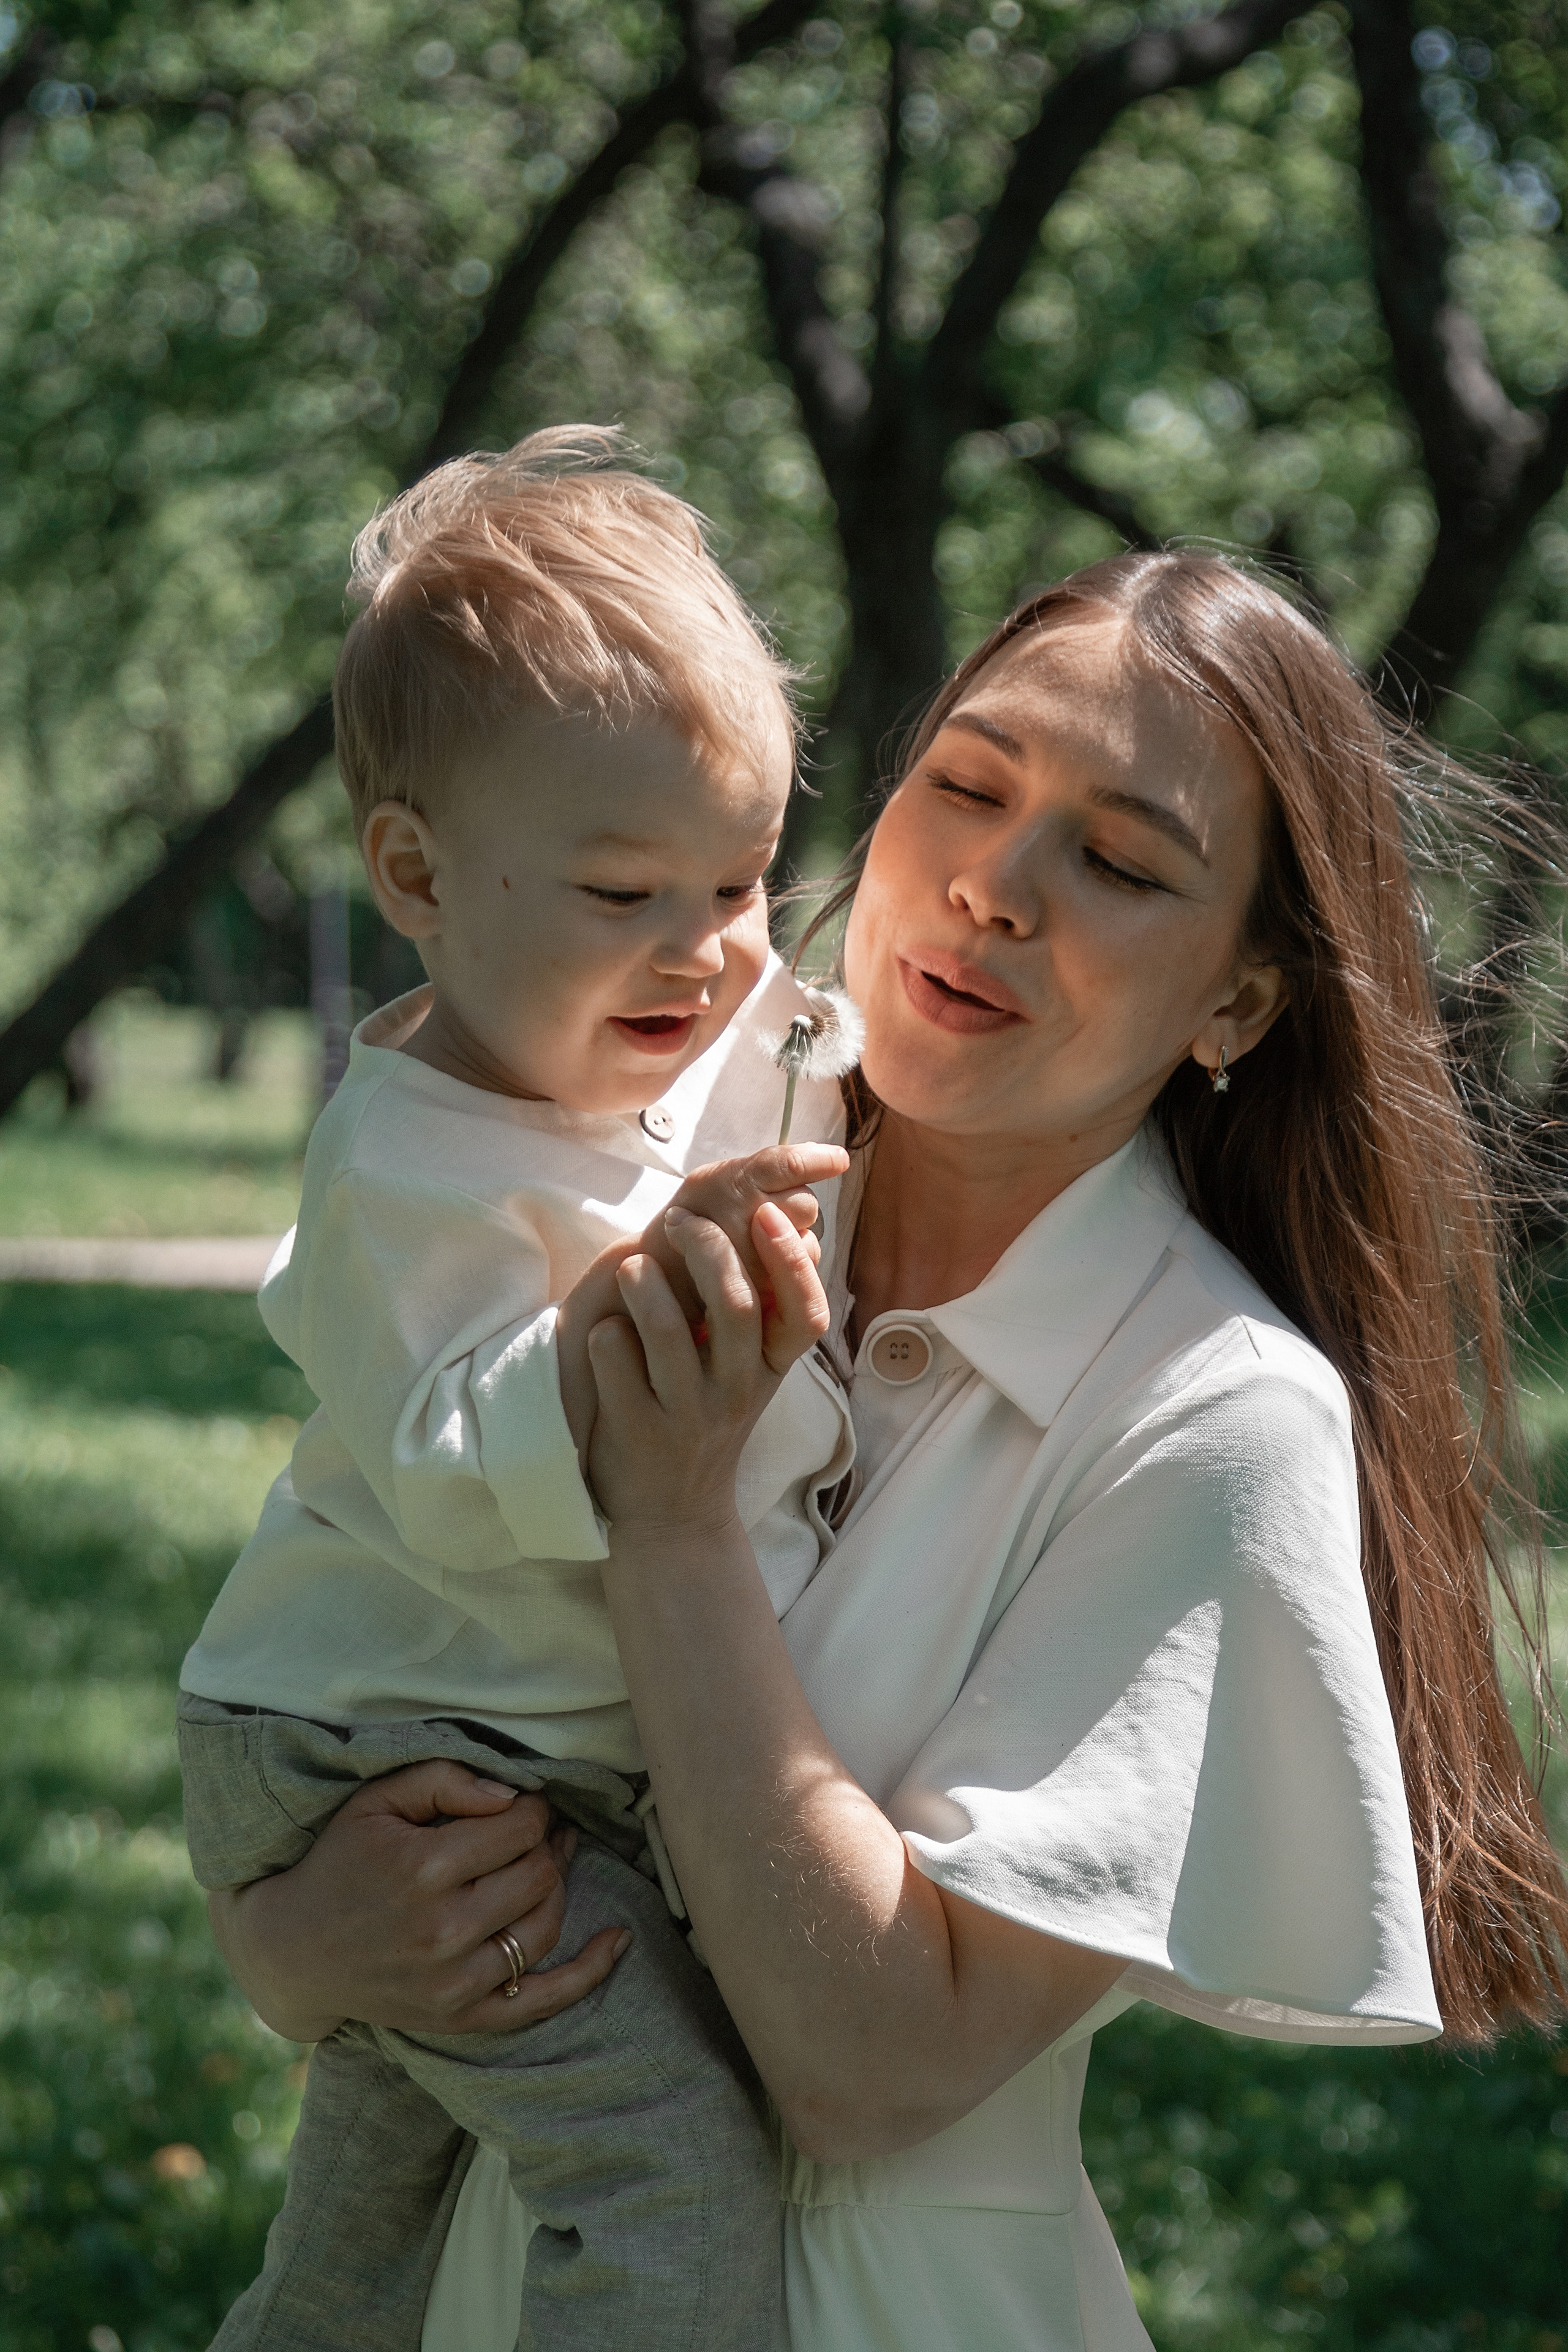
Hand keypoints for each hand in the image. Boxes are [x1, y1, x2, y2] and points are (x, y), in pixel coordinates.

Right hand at [206, 1761, 630, 2040]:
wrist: (296, 1951)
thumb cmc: (341, 1862)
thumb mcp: (376, 1801)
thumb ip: (444, 1779)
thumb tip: (511, 1794)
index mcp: (422, 1869)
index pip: (519, 1827)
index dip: (534, 1807)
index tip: (524, 1803)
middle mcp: (442, 1930)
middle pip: (538, 1873)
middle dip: (546, 1843)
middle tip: (535, 1830)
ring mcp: (453, 1981)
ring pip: (545, 1924)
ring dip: (556, 1887)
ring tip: (546, 1861)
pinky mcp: (460, 2017)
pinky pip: (540, 2001)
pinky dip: (588, 1972)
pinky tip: (618, 1940)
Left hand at [558, 1143, 846, 1459]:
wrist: (674, 1513)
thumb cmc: (710, 1416)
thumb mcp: (750, 1371)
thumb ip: (763, 1308)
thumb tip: (784, 1217)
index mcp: (771, 1369)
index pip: (806, 1311)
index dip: (790, 1259)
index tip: (765, 1212)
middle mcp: (736, 1392)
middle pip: (736, 1306)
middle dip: (706, 1247)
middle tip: (677, 1219)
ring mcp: (686, 1414)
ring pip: (667, 1331)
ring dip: (645, 1284)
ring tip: (632, 1266)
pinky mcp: (635, 1430)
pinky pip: (615, 1360)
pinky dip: (605, 1332)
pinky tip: (605, 1332)